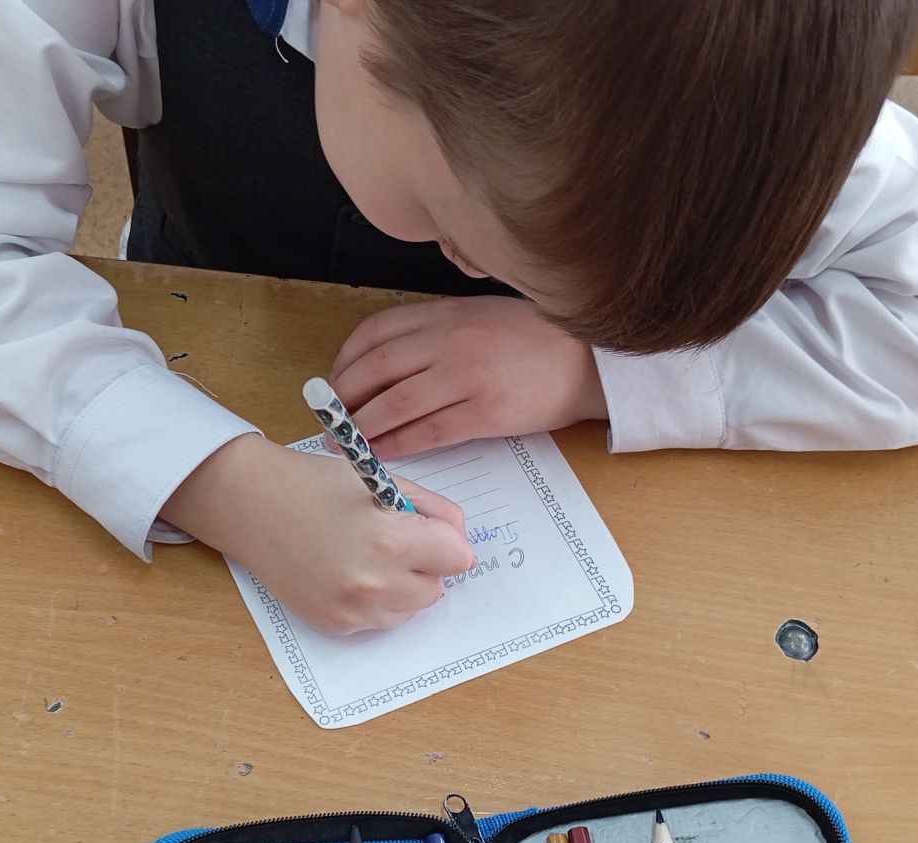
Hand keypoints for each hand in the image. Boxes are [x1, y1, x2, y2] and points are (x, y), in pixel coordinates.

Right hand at [162, 436, 476, 635]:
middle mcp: (374, 583)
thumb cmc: (314, 484)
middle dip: (425, 563)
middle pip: (438, 586)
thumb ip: (431, 510)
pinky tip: (347, 570)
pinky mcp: (336, 625)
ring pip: (412, 607)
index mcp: (390, 540)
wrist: (249, 505)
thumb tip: (460, 539)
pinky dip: (376, 599)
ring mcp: (353, 610)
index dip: (446, 538)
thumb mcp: (381, 480)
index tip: (427, 527)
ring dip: (404, 584)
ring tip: (366, 553)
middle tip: (392, 537)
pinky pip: (381, 619)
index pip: (460, 556)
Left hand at [330, 296, 607, 458]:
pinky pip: (427, 432)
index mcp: (445, 314)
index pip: (375, 333)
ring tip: (345, 444)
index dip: (345, 361)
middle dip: (344, 398)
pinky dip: (397, 444)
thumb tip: (386, 363)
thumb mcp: (479, 316)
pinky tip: (381, 454)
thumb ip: (435, 331)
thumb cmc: (534, 339)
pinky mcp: (485, 413)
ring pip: (394, 404)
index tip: (334, 382)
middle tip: (329, 420)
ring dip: (362, 427)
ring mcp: (467, 377)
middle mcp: (450, 342)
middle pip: (376, 369)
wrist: (588, 360)